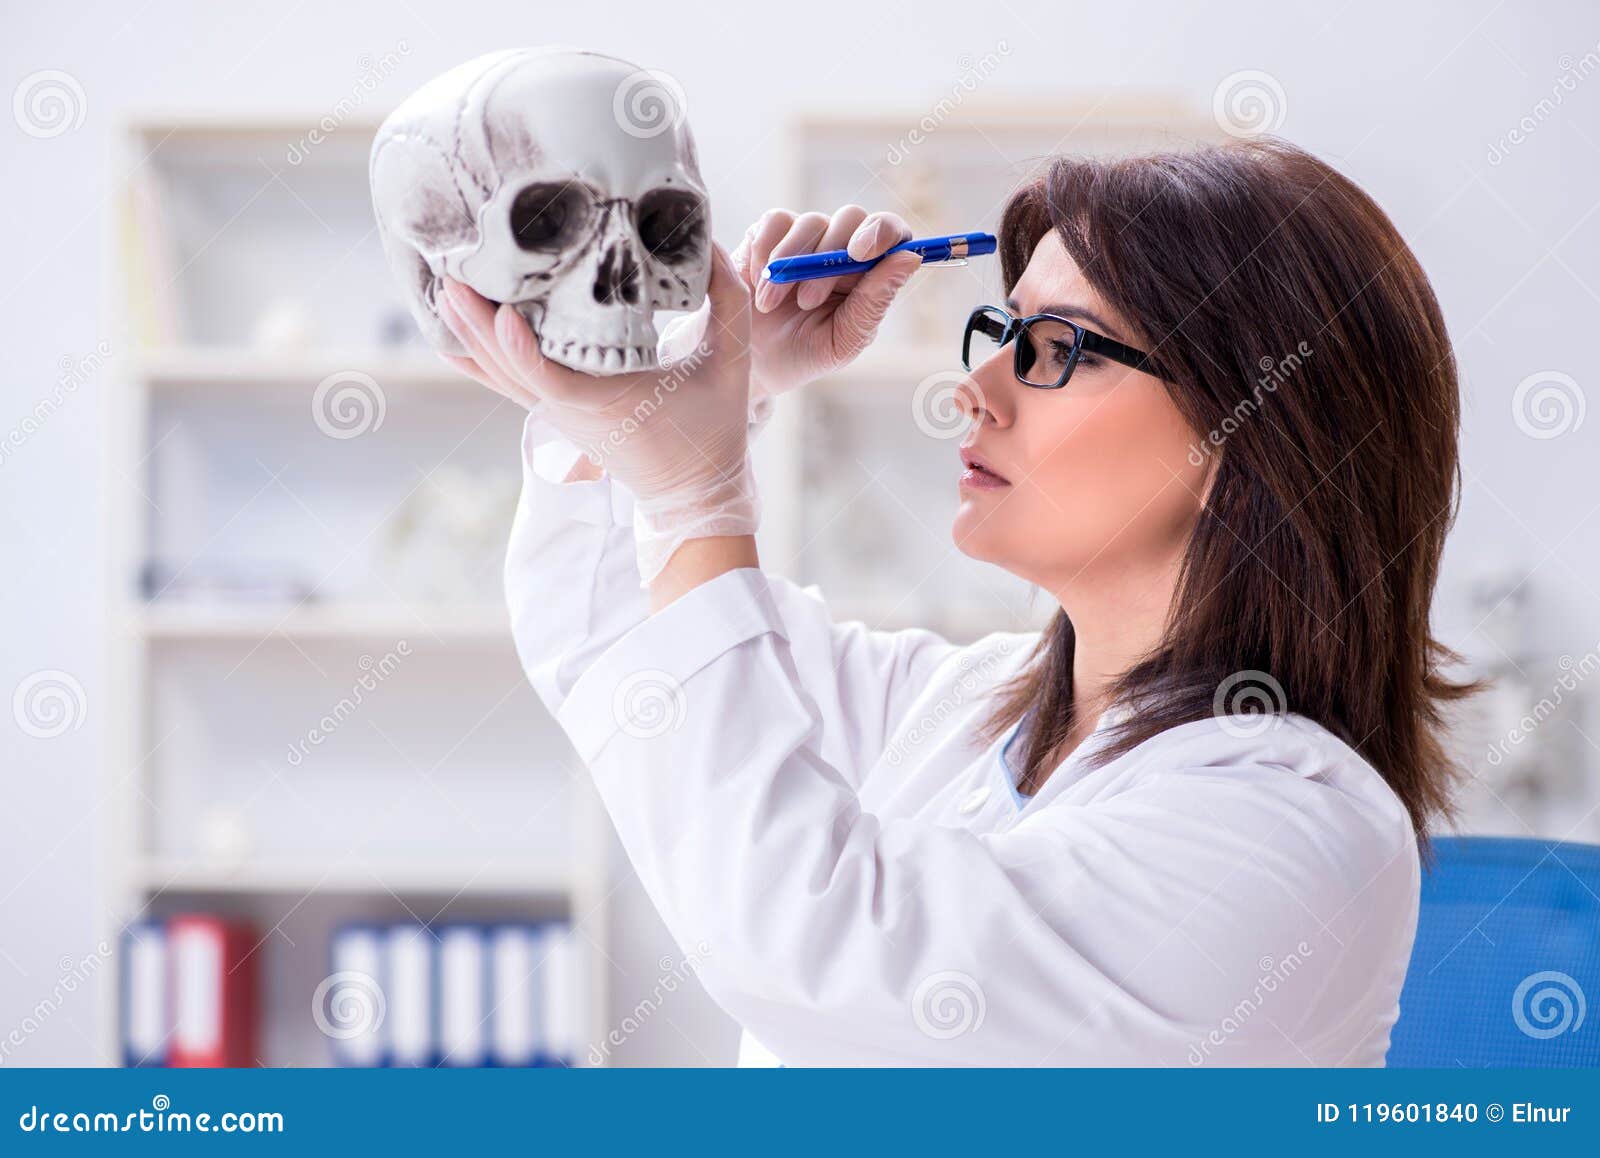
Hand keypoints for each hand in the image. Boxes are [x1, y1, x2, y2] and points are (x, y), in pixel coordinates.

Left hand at [436, 240, 757, 584]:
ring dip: (467, 333)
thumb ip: (726, 299)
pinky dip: (475, 356)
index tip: (501, 315)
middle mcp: (572, 409)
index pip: (553, 379)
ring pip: (499, 374)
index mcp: (611, 400)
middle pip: (508, 368)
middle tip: (449, 271)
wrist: (694, 491)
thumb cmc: (714, 428)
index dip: (521, 350)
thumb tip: (709, 240)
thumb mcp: (733, 362)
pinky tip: (449, 329)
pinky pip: (505, 382)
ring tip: (441, 286)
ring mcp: (558, 413)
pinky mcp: (555, 411)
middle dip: (474, 322)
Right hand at [731, 206, 922, 397]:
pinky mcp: (771, 230)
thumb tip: (909, 258)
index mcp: (871, 271)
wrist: (751, 361)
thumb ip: (875, 301)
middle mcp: (843, 245)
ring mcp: (807, 235)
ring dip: (791, 265)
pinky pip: (775, 222)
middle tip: (807, 301)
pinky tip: (757, 285)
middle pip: (851, 218)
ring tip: (771, 305)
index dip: (882, 232)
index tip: (861, 253)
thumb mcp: (843, 340)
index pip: (892, 233)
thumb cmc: (805, 353)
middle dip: (830, 255)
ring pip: (811, 222)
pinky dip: (765, 253)